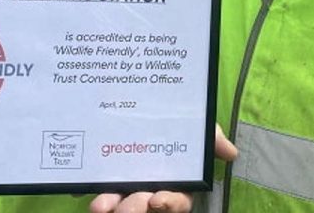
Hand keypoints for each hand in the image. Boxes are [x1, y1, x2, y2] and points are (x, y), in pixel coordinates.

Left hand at [89, 125, 236, 212]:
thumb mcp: (196, 130)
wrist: (141, 110)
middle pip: (144, 207)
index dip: (169, 203)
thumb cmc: (177, 129)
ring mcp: (126, 188)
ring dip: (111, 207)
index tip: (156, 199)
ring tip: (100, 205)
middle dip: (135, 209)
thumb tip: (232, 152)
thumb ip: (211, 139)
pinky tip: (80, 193)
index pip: (176, 202)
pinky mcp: (106, 183)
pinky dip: (94, 197)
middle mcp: (150, 190)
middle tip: (128, 204)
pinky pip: (100, 196)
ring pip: (120, 206)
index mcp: (174, 183)